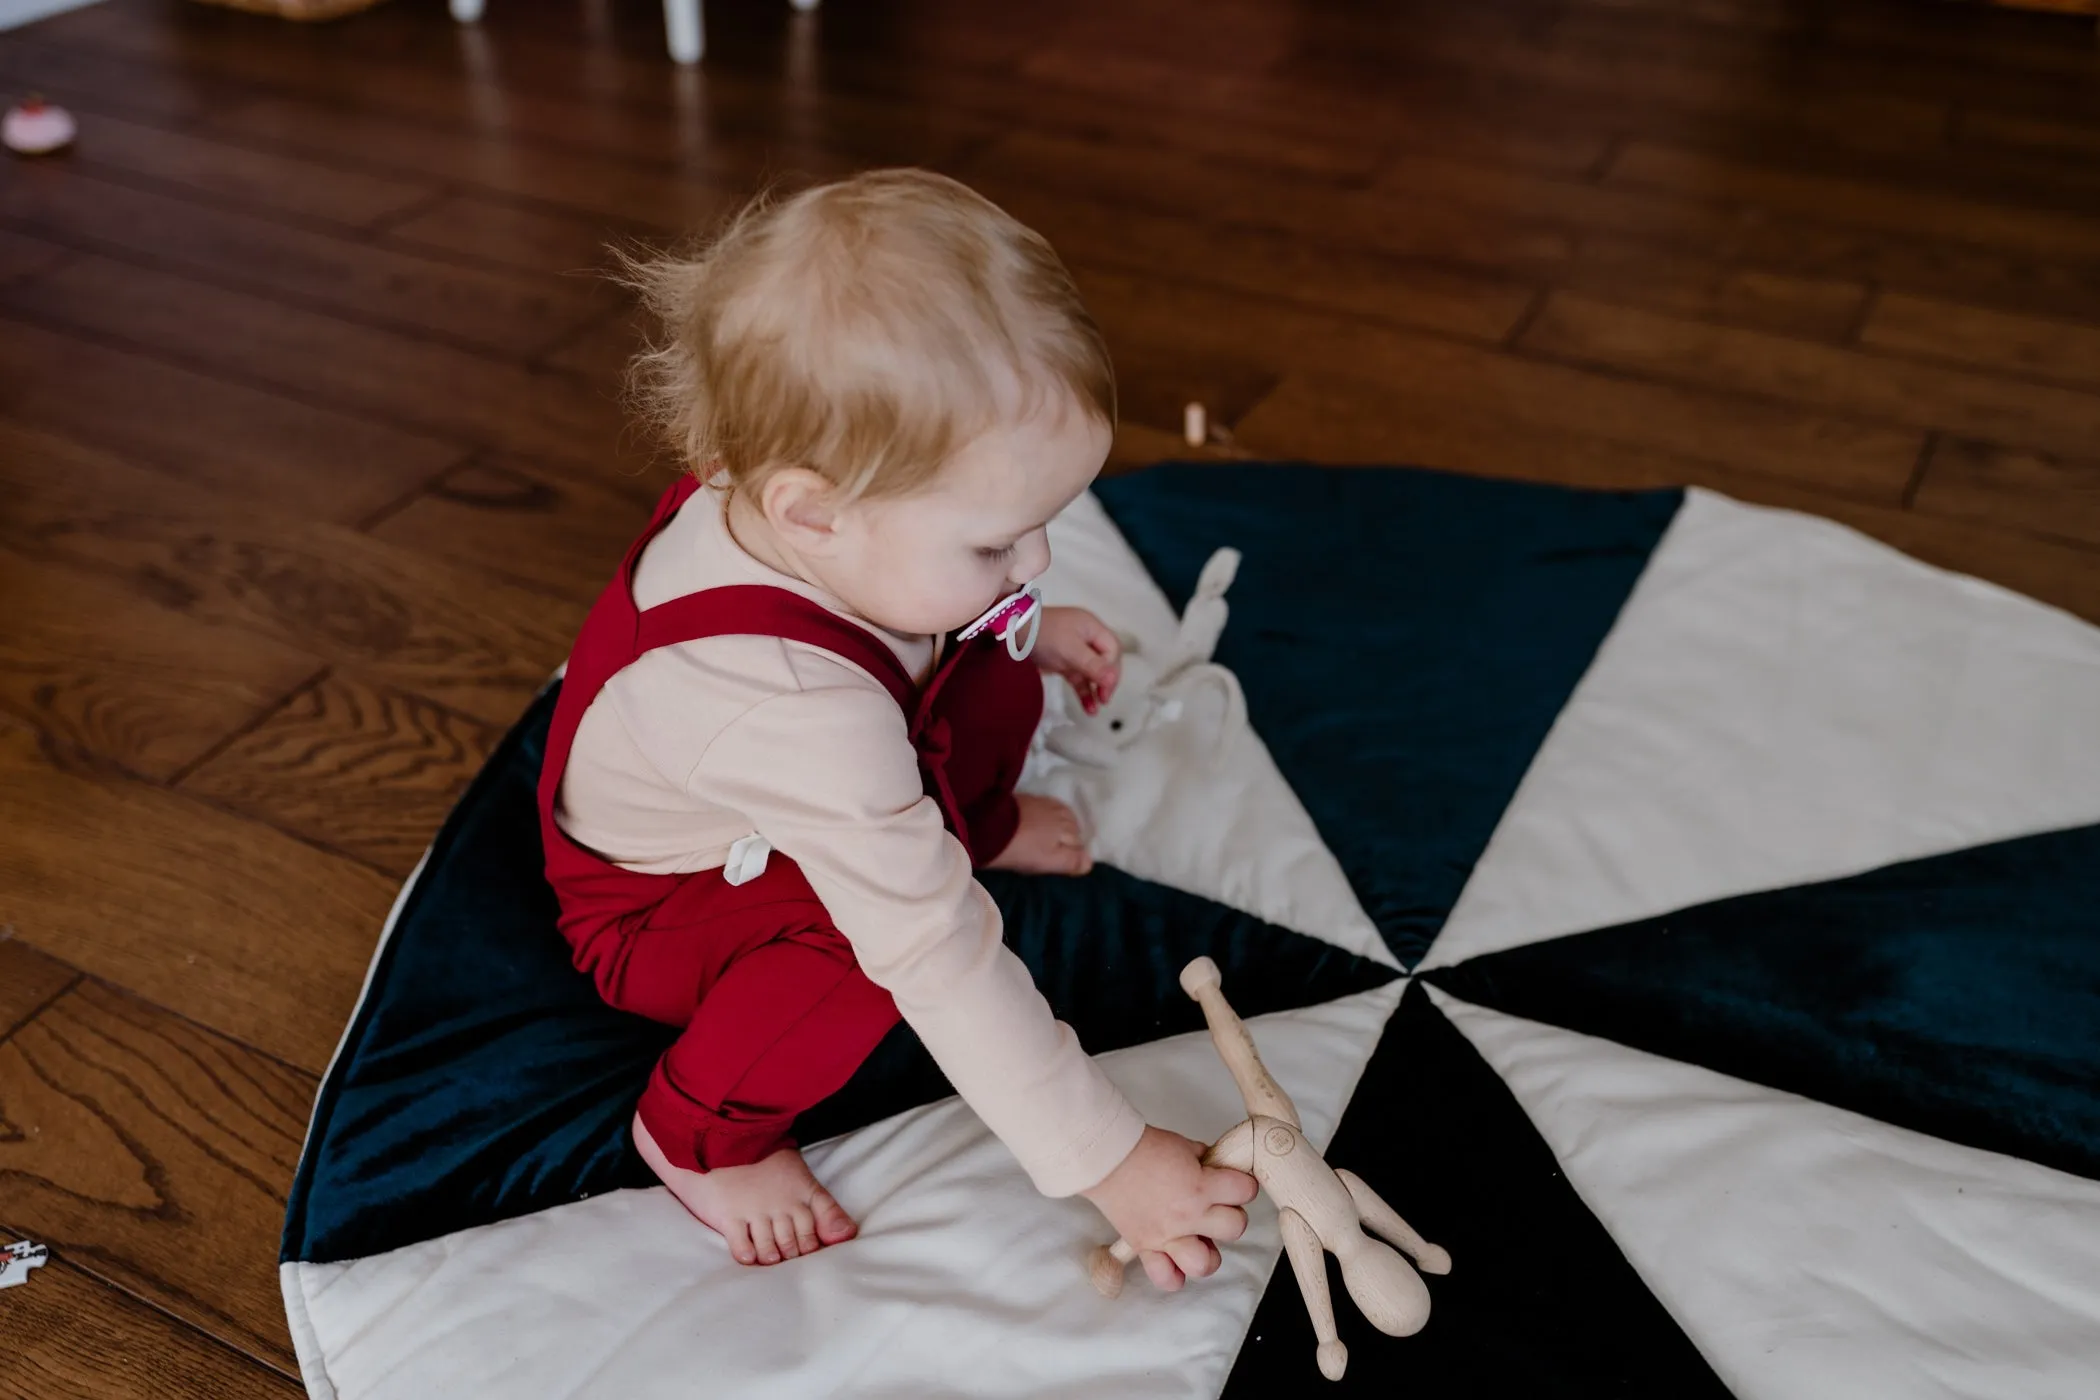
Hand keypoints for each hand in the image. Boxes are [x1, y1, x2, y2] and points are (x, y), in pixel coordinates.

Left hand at [1033, 607, 1120, 714]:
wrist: (1011, 633)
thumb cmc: (1044, 635)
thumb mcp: (1070, 649)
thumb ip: (1093, 665)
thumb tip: (1112, 680)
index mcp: (1092, 628)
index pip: (1112, 650)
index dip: (1112, 669)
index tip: (1106, 687)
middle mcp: (1087, 638)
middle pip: (1106, 662)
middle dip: (1106, 681)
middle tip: (1104, 698)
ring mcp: (1075, 651)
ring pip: (1092, 673)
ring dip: (1096, 690)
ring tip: (1097, 708)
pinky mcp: (1064, 663)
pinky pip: (1079, 679)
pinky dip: (1084, 692)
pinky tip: (1089, 708)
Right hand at [1082, 1125, 1256, 1291]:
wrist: (1108, 1158)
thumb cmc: (1144, 1148)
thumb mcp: (1185, 1147)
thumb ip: (1206, 1162)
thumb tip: (1219, 1170)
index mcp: (1201, 1186)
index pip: (1245, 1191)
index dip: (1243, 1185)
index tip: (1234, 1183)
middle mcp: (1188, 1216)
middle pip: (1235, 1228)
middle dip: (1230, 1215)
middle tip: (1216, 1207)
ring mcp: (1167, 1236)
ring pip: (1205, 1264)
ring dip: (1207, 1251)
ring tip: (1198, 1238)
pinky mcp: (1146, 1247)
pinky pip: (1166, 1278)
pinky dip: (1173, 1274)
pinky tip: (1174, 1259)